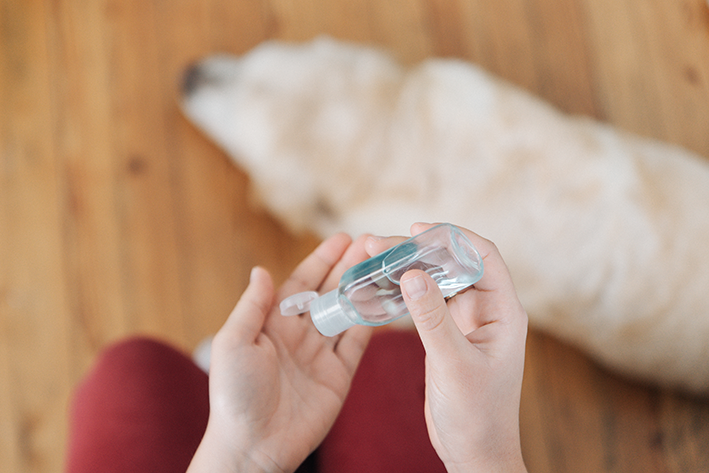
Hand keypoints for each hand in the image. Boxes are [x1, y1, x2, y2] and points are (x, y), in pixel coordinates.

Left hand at [189, 234, 373, 472]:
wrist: (253, 446)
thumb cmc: (234, 395)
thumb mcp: (233, 343)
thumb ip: (252, 306)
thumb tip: (262, 270)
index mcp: (272, 322)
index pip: (302, 282)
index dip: (322, 259)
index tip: (343, 238)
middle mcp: (298, 334)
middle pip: (329, 292)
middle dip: (350, 267)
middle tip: (373, 243)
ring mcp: (320, 354)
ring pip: (347, 313)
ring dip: (364, 289)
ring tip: (384, 265)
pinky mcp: (338, 376)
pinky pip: (357, 343)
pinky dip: (371, 322)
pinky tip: (385, 301)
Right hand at [366, 223, 527, 472]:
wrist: (475, 452)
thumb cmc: (477, 414)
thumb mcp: (453, 364)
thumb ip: (433, 319)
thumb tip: (412, 274)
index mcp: (502, 312)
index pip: (483, 257)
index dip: (452, 238)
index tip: (418, 230)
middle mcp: (486, 311)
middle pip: (452, 265)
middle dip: (416, 251)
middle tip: (378, 245)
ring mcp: (466, 322)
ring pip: (435, 282)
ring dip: (406, 269)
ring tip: (371, 257)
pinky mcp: (447, 335)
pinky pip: (425, 304)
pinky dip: (402, 293)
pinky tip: (377, 287)